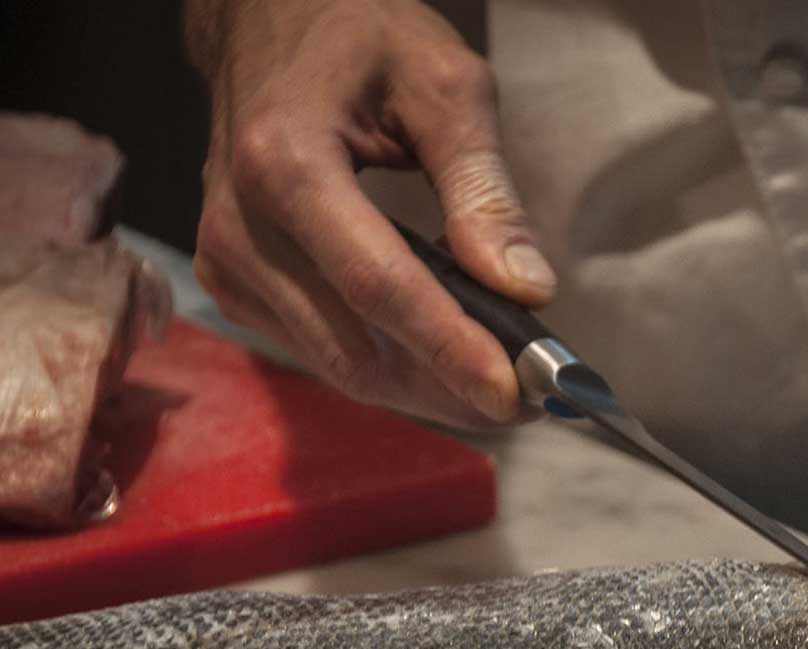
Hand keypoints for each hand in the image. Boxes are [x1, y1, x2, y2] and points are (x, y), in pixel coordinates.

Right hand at [187, 0, 555, 427]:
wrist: (268, 19)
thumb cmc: (361, 39)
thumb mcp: (444, 86)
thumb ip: (484, 189)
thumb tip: (525, 289)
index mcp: (287, 162)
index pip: (378, 285)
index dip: (451, 350)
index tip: (514, 396)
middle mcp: (242, 223)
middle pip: (357, 347)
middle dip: (449, 388)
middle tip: (531, 404)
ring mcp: (229, 261)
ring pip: (340, 366)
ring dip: (425, 389)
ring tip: (497, 383)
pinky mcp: (233, 283)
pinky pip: (321, 352)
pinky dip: (389, 366)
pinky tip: (441, 357)